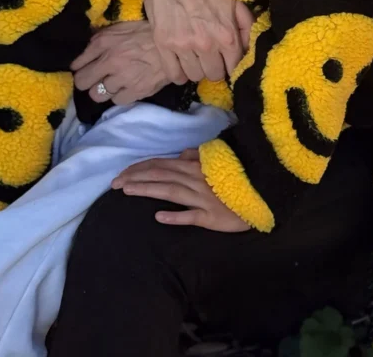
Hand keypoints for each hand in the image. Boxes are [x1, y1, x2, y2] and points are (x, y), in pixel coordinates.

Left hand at [71, 21, 172, 104]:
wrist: (175, 43)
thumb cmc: (146, 32)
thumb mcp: (120, 28)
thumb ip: (98, 40)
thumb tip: (80, 57)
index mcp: (105, 46)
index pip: (78, 68)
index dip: (80, 70)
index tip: (86, 70)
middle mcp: (111, 63)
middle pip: (84, 84)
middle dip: (88, 81)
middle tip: (97, 78)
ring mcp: (124, 79)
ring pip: (99, 95)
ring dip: (103, 90)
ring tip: (113, 83)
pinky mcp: (138, 91)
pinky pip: (118, 101)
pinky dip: (120, 95)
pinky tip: (126, 87)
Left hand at [112, 148, 249, 231]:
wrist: (259, 194)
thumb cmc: (236, 178)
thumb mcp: (219, 162)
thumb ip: (199, 157)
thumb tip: (181, 155)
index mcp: (195, 166)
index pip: (162, 164)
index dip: (140, 168)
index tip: (121, 174)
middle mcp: (195, 179)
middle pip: (161, 176)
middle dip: (136, 178)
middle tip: (113, 184)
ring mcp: (202, 198)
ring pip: (170, 191)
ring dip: (147, 189)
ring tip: (126, 191)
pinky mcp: (210, 216)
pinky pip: (191, 215)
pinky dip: (175, 215)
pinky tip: (158, 217)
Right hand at [127, 0, 253, 83]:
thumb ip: (245, 22)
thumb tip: (248, 45)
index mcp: (227, 34)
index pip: (234, 67)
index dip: (230, 64)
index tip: (225, 59)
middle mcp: (207, 44)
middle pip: (214, 75)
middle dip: (213, 67)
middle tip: (209, 56)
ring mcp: (183, 46)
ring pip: (194, 76)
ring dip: (196, 69)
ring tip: (194, 57)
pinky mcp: (163, 45)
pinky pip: (173, 75)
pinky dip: (178, 72)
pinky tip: (180, 62)